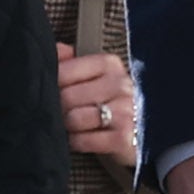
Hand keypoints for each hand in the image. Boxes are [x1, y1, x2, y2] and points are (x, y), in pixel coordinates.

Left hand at [56, 43, 137, 168]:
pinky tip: (80, 138)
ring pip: (75, 118)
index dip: (51, 85)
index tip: (52, 92)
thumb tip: (55, 51)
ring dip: (67, 126)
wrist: (142, 132)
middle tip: (60, 113)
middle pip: (68, 96)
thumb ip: (70, 61)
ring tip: (70, 126)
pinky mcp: (125, 138)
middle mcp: (120, 85)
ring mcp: (125, 112)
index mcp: (110, 65)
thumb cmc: (110, 101)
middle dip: (59, 108)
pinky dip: (77, 142)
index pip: (65, 71)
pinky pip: (85, 141)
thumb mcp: (94, 77)